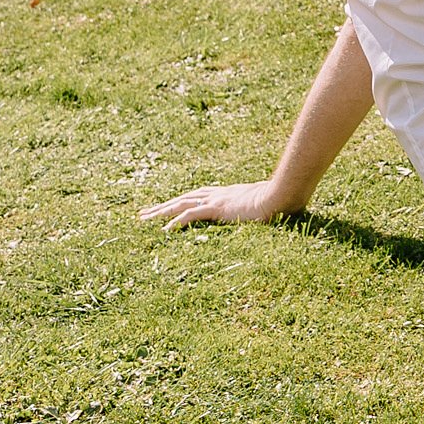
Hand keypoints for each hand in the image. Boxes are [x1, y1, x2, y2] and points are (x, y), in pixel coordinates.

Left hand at [142, 177, 300, 229]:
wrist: (280, 195)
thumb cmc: (276, 201)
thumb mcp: (260, 205)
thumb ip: (254, 208)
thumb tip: (259, 213)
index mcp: (225, 194)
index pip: (196, 197)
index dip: (180, 202)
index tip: (166, 207)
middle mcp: (217, 194)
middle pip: (183, 199)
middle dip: (162, 206)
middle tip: (143, 213)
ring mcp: (216, 200)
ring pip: (181, 204)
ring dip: (161, 211)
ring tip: (144, 219)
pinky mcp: (218, 208)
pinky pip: (191, 215)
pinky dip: (176, 221)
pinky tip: (164, 229)